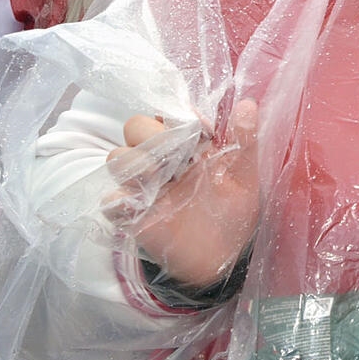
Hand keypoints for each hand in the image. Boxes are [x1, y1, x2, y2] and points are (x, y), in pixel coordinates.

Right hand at [105, 99, 260, 286]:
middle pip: (135, 126)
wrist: (224, 255)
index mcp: (185, 145)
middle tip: (177, 151)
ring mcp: (143, 187)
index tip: (204, 130)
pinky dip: (119, 199)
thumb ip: (244, 140)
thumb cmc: (232, 209)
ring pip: (117, 157)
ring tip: (160, 176)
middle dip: (153, 133)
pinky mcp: (132, 215)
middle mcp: (159, 160)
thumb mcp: (244, 174)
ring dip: (136, 161)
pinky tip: (142, 204)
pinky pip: (110, 201)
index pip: (167, 113)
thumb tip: (247, 104)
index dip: (180, 115)